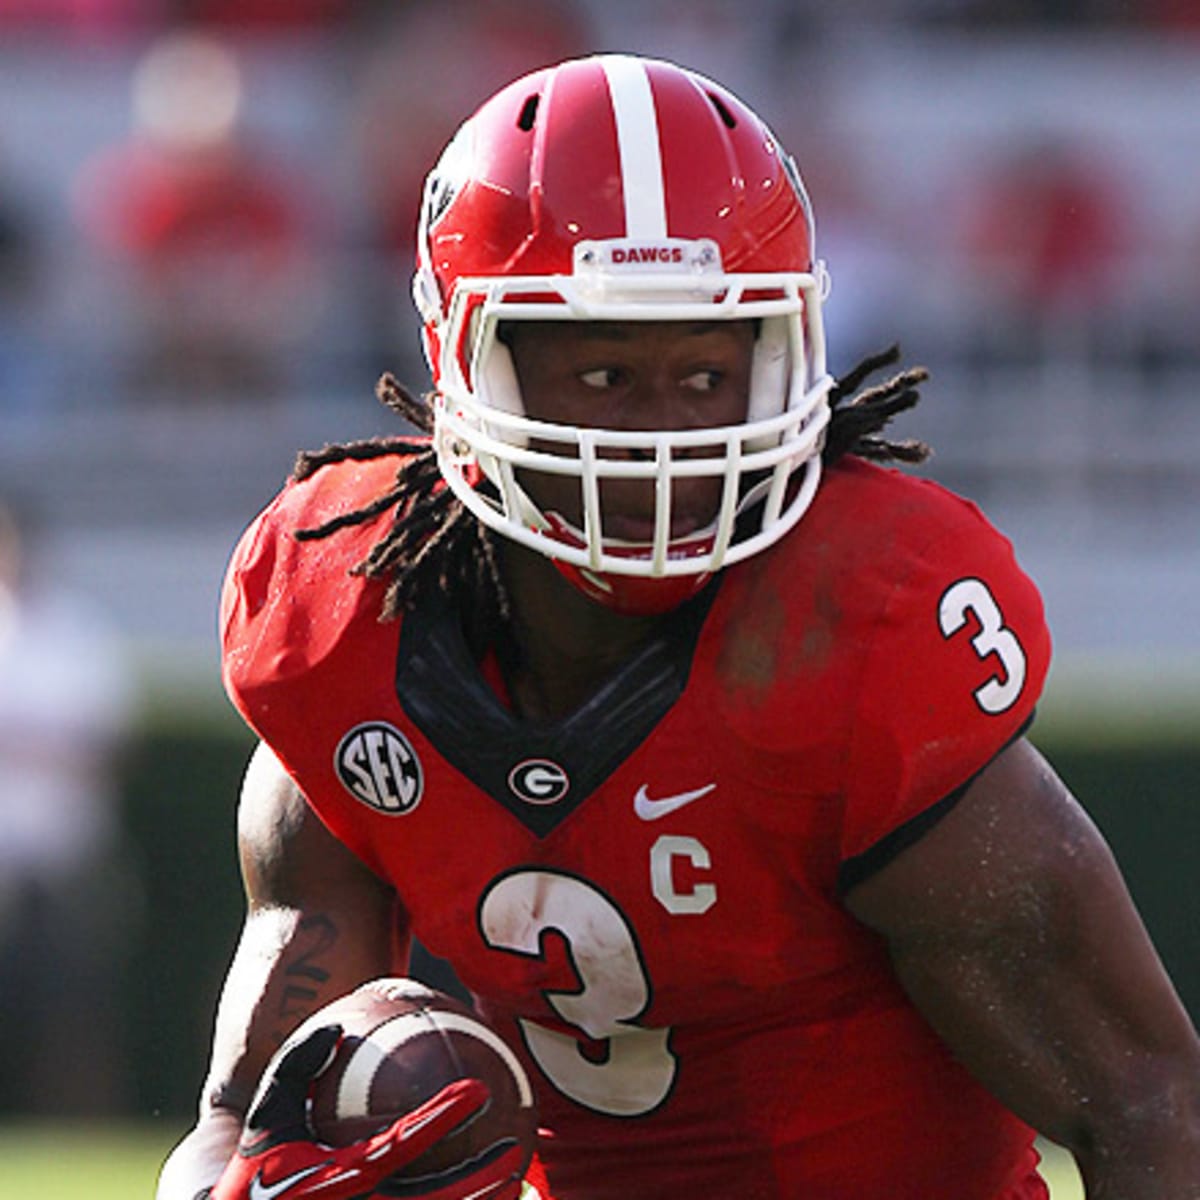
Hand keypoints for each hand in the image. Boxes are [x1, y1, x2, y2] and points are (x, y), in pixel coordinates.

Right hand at [208, 1025, 526, 1199]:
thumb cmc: (252, 1179)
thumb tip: (335, 1027)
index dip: (443, 1115)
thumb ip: (295, 1068)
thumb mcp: (263, 1121)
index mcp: (342, 1177)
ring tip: (516, 1183)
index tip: (479, 1087)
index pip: (403, 1143)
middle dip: (478, 1177)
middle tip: (515, 1149)